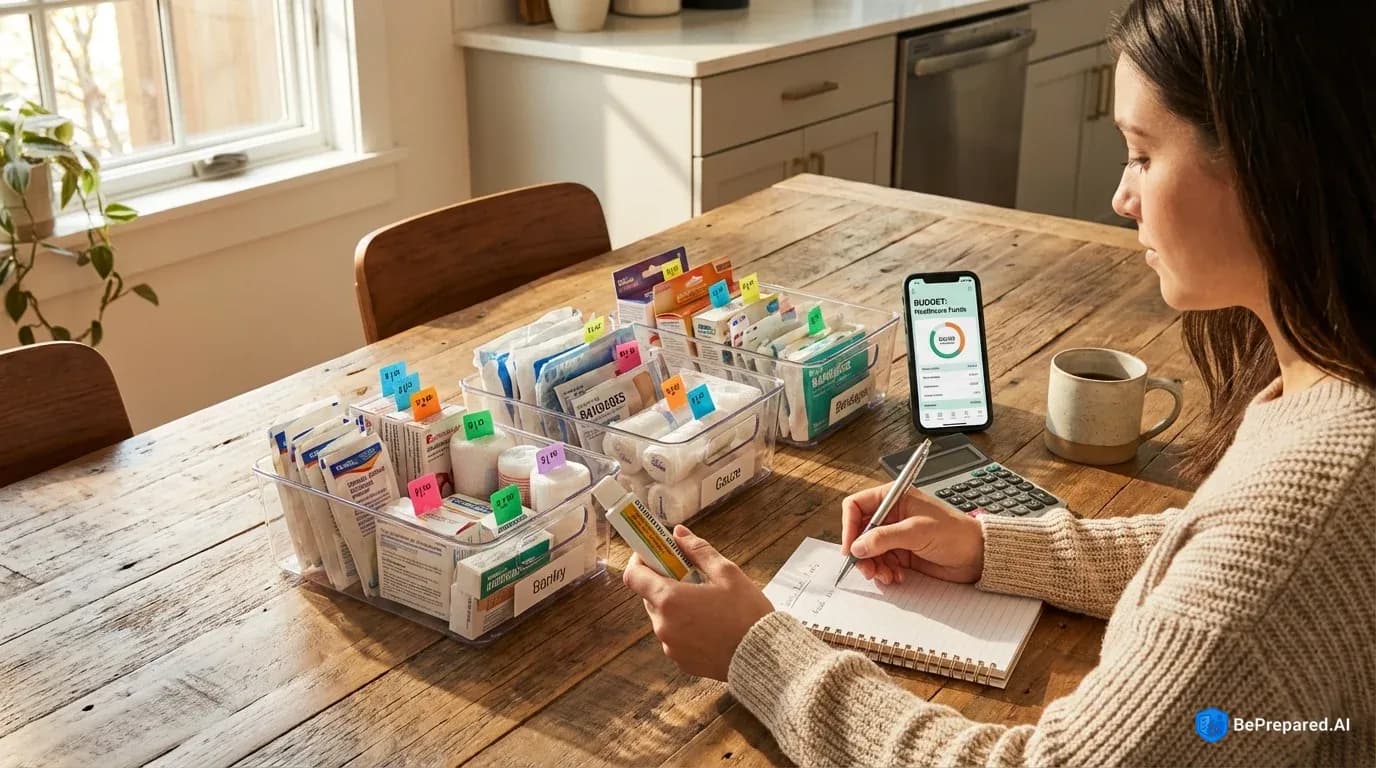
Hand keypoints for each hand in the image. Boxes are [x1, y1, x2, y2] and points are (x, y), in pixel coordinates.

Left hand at [622, 525, 773, 681]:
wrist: (764, 657)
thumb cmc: (747, 613)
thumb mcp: (727, 573)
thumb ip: (698, 550)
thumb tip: (679, 533)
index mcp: (670, 599)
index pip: (633, 576)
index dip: (641, 560)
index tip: (655, 554)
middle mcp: (663, 625)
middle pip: (649, 596)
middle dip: (664, 582)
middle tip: (689, 575)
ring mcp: (670, 646)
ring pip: (663, 617)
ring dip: (675, 607)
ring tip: (706, 604)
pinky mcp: (680, 662)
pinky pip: (674, 638)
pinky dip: (684, 628)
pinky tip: (710, 626)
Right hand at [840, 483, 984, 584]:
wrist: (977, 556)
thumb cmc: (954, 533)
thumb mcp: (917, 531)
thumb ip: (885, 538)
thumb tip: (857, 546)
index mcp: (894, 498)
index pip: (857, 506)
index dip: (850, 526)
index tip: (850, 547)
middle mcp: (891, 516)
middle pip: (860, 532)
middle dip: (861, 552)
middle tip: (867, 568)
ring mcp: (895, 536)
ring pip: (868, 551)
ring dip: (873, 565)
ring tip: (885, 575)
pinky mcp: (901, 554)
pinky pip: (881, 563)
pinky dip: (885, 572)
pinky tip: (896, 577)